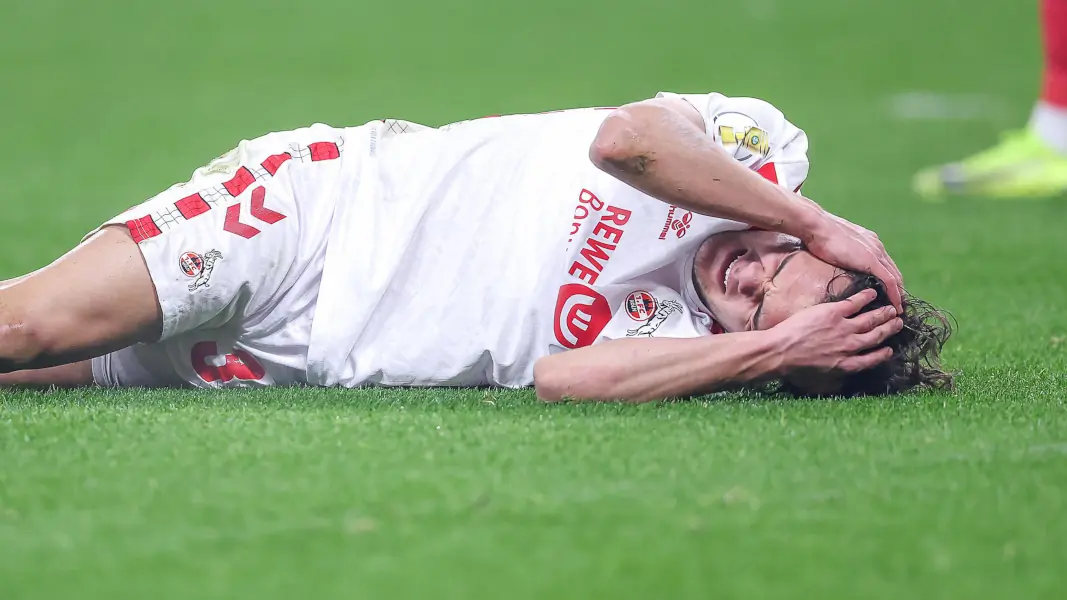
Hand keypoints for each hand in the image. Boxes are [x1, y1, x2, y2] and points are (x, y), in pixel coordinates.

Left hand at [773, 288, 902, 376]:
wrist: (780, 352)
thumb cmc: (794, 368)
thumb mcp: (819, 380)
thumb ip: (835, 376)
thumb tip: (840, 381)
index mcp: (847, 364)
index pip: (873, 359)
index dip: (884, 353)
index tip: (890, 348)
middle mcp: (850, 347)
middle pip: (876, 336)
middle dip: (889, 329)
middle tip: (898, 322)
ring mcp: (844, 329)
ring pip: (871, 319)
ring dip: (884, 313)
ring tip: (892, 309)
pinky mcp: (834, 313)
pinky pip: (856, 303)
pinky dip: (866, 297)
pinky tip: (873, 293)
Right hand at [804, 210, 904, 311]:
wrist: (817, 226)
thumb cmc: (819, 234)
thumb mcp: (837, 244)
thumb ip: (843, 252)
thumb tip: (839, 261)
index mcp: (869, 241)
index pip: (885, 263)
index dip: (890, 279)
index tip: (889, 292)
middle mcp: (877, 246)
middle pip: (894, 270)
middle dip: (898, 288)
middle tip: (897, 304)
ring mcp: (876, 252)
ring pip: (895, 276)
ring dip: (899, 294)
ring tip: (898, 308)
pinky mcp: (871, 260)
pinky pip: (889, 280)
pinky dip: (895, 294)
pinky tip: (895, 305)